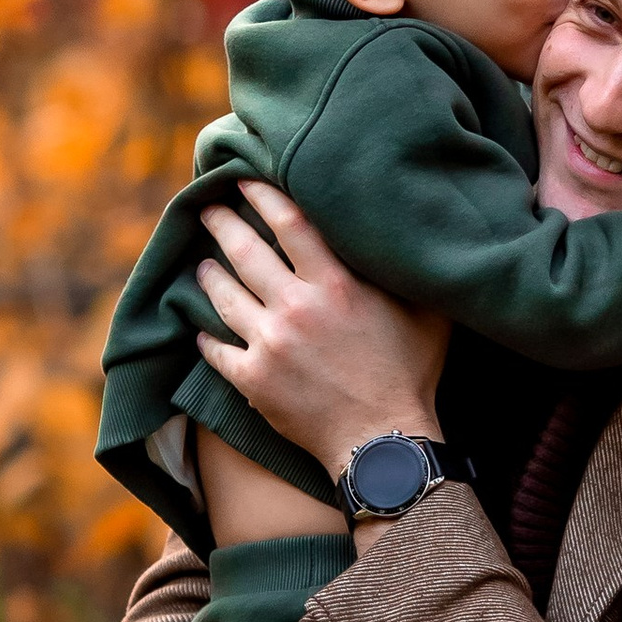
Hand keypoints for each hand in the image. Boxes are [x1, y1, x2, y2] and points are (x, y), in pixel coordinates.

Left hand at [195, 183, 449, 478]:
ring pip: (224, 298)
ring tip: (201, 265)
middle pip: (245, 253)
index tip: (244, 181)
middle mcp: (295, 308)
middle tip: (207, 209)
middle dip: (221, 225)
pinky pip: (217, 351)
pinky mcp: (253, 381)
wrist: (383, 441)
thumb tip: (405, 236)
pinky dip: (206, 338)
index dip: (262, 197)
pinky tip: (199, 331)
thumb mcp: (423, 313)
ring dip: (209, 276)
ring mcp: (269, 344)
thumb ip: (402, 272)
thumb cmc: (410, 375)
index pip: (288, 225)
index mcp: (335, 285)